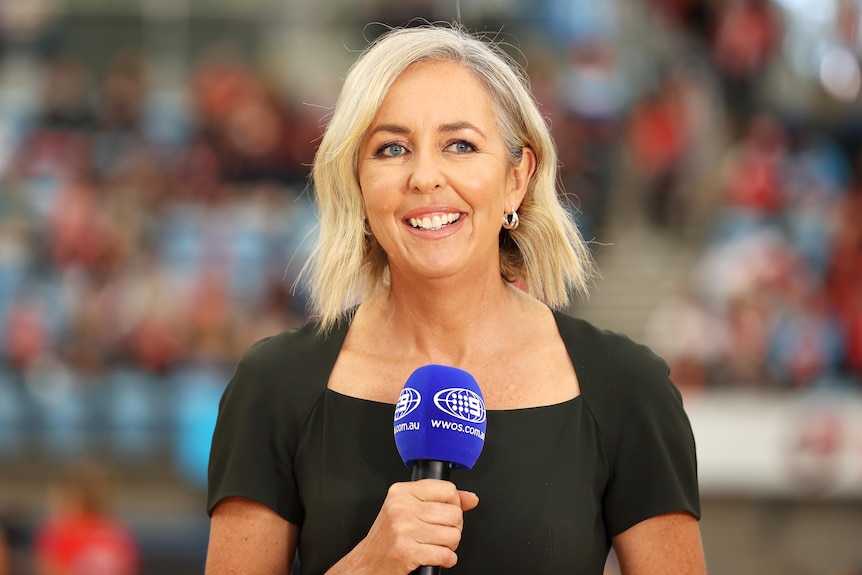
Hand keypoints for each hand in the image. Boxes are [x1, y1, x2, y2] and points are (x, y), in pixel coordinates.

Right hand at [330, 479, 478, 574]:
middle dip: (454, 528)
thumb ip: (440, 500)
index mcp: (402, 492)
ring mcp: (404, 529)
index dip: (454, 504)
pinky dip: (446, 560)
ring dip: (450, 546)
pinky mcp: (407, 551)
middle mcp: (402, 508)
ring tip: (435, 545)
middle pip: (454, 513)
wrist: (367, 564)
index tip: (447, 512)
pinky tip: (434, 557)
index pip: (447, 490)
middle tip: (440, 533)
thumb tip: (471, 498)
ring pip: (453, 535)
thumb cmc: (388, 538)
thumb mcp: (408, 510)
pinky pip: (445, 554)